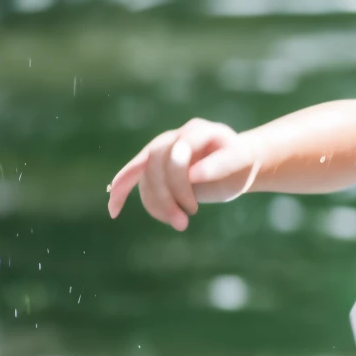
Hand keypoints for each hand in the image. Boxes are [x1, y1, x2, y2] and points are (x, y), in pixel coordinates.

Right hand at [107, 118, 239, 230]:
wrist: (232, 165)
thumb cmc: (239, 163)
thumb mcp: (240, 162)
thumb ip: (220, 165)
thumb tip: (193, 175)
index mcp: (198, 130)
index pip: (180, 149)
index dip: (181, 175)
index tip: (194, 206)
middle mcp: (175, 137)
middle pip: (157, 162)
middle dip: (169, 195)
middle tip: (186, 222)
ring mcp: (160, 150)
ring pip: (144, 175)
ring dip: (156, 204)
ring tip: (180, 224)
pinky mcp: (151, 166)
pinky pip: (130, 177)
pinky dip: (121, 193)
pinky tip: (114, 211)